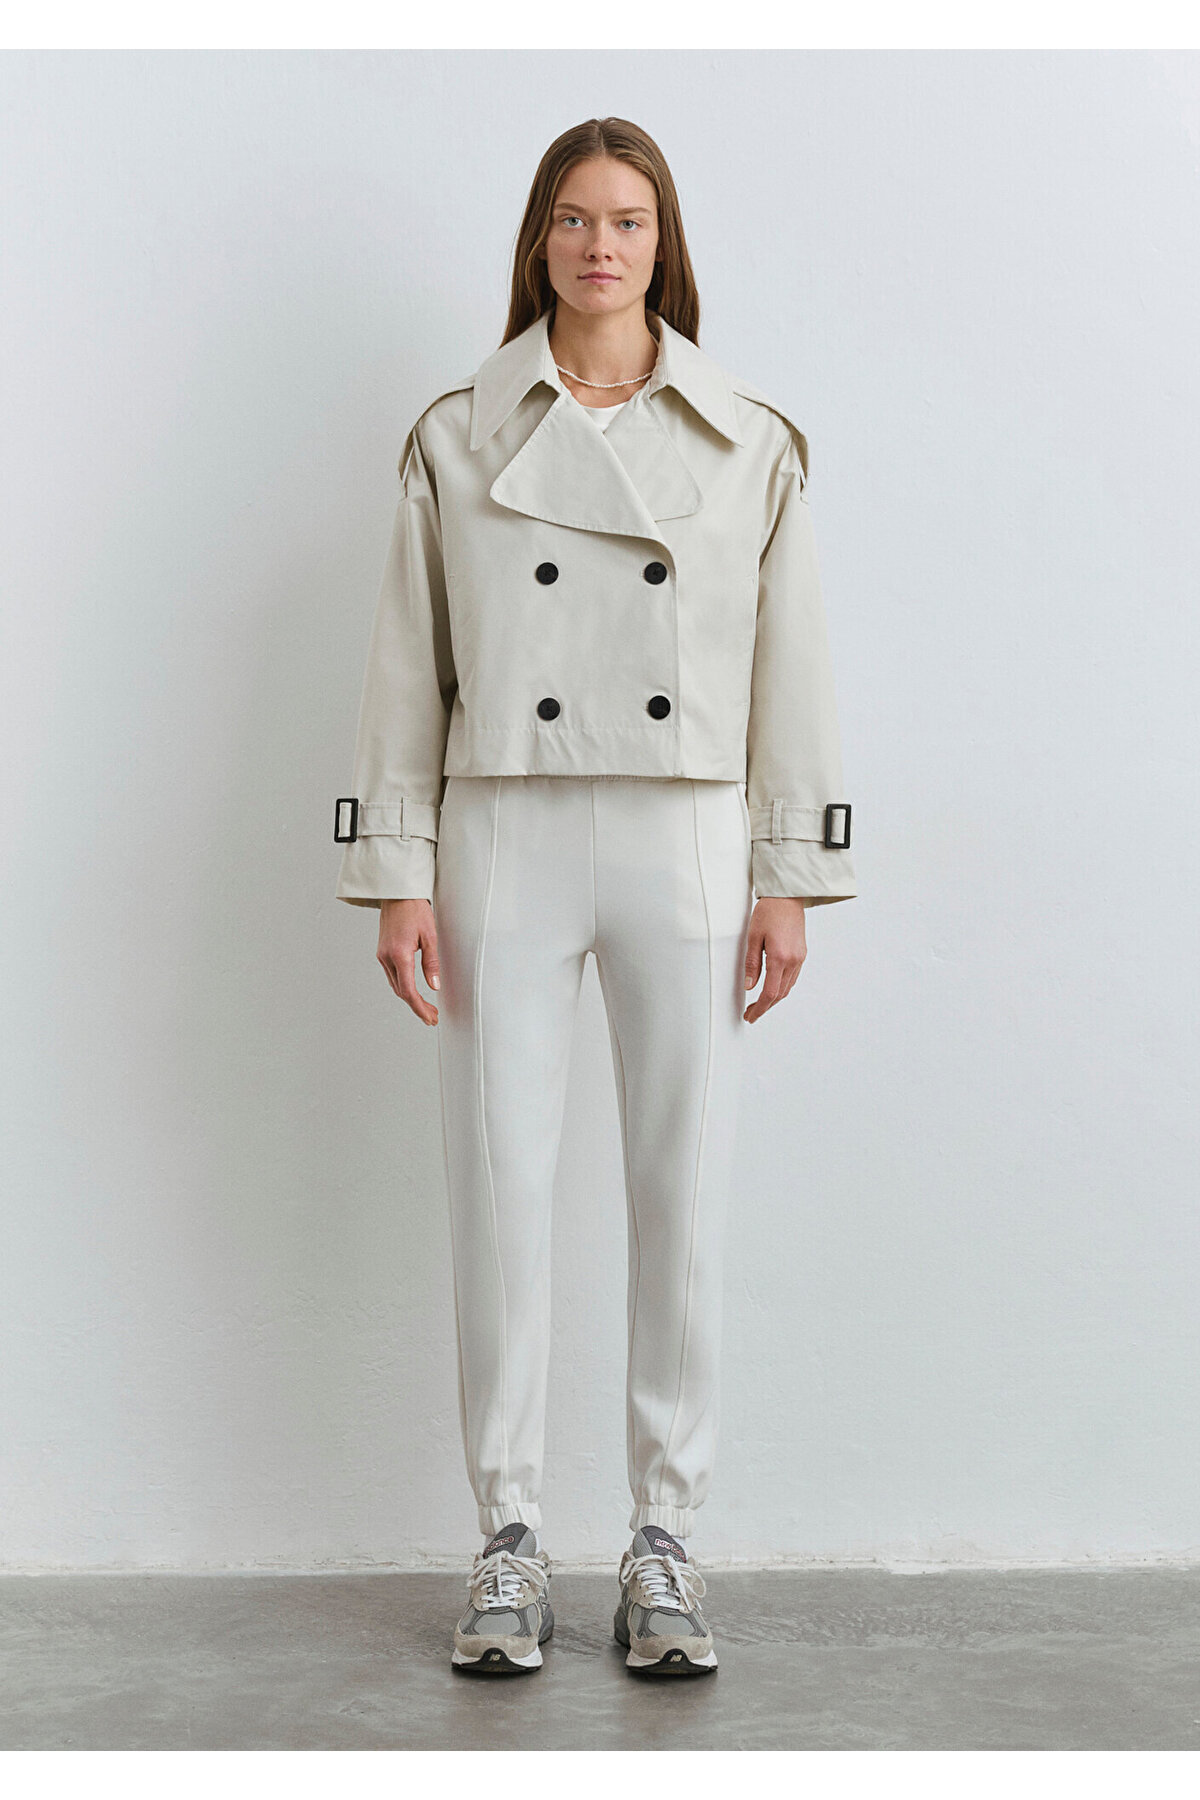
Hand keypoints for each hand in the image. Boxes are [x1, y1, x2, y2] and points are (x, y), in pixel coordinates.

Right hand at [377, 898, 440, 1024]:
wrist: (397, 894)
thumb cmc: (414, 910)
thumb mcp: (430, 936)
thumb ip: (431, 963)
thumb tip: (434, 986)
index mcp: (399, 954)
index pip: (408, 991)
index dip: (419, 1007)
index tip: (430, 1017)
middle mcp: (387, 957)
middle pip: (401, 991)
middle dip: (417, 1007)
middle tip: (432, 1017)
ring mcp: (383, 955)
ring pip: (395, 985)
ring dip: (410, 998)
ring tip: (426, 1008)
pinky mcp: (383, 952)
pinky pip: (393, 975)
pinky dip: (403, 986)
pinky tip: (414, 991)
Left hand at [743, 897, 807, 1022]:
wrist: (788, 897)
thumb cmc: (769, 912)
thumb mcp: (753, 937)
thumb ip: (752, 963)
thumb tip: (749, 985)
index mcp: (779, 958)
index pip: (769, 993)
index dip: (759, 1008)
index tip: (750, 1016)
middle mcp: (793, 961)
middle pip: (779, 994)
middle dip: (765, 1007)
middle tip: (751, 1013)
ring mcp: (799, 959)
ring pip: (787, 988)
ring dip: (773, 999)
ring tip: (759, 1004)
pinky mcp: (801, 954)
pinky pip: (792, 978)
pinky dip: (781, 988)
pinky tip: (772, 988)